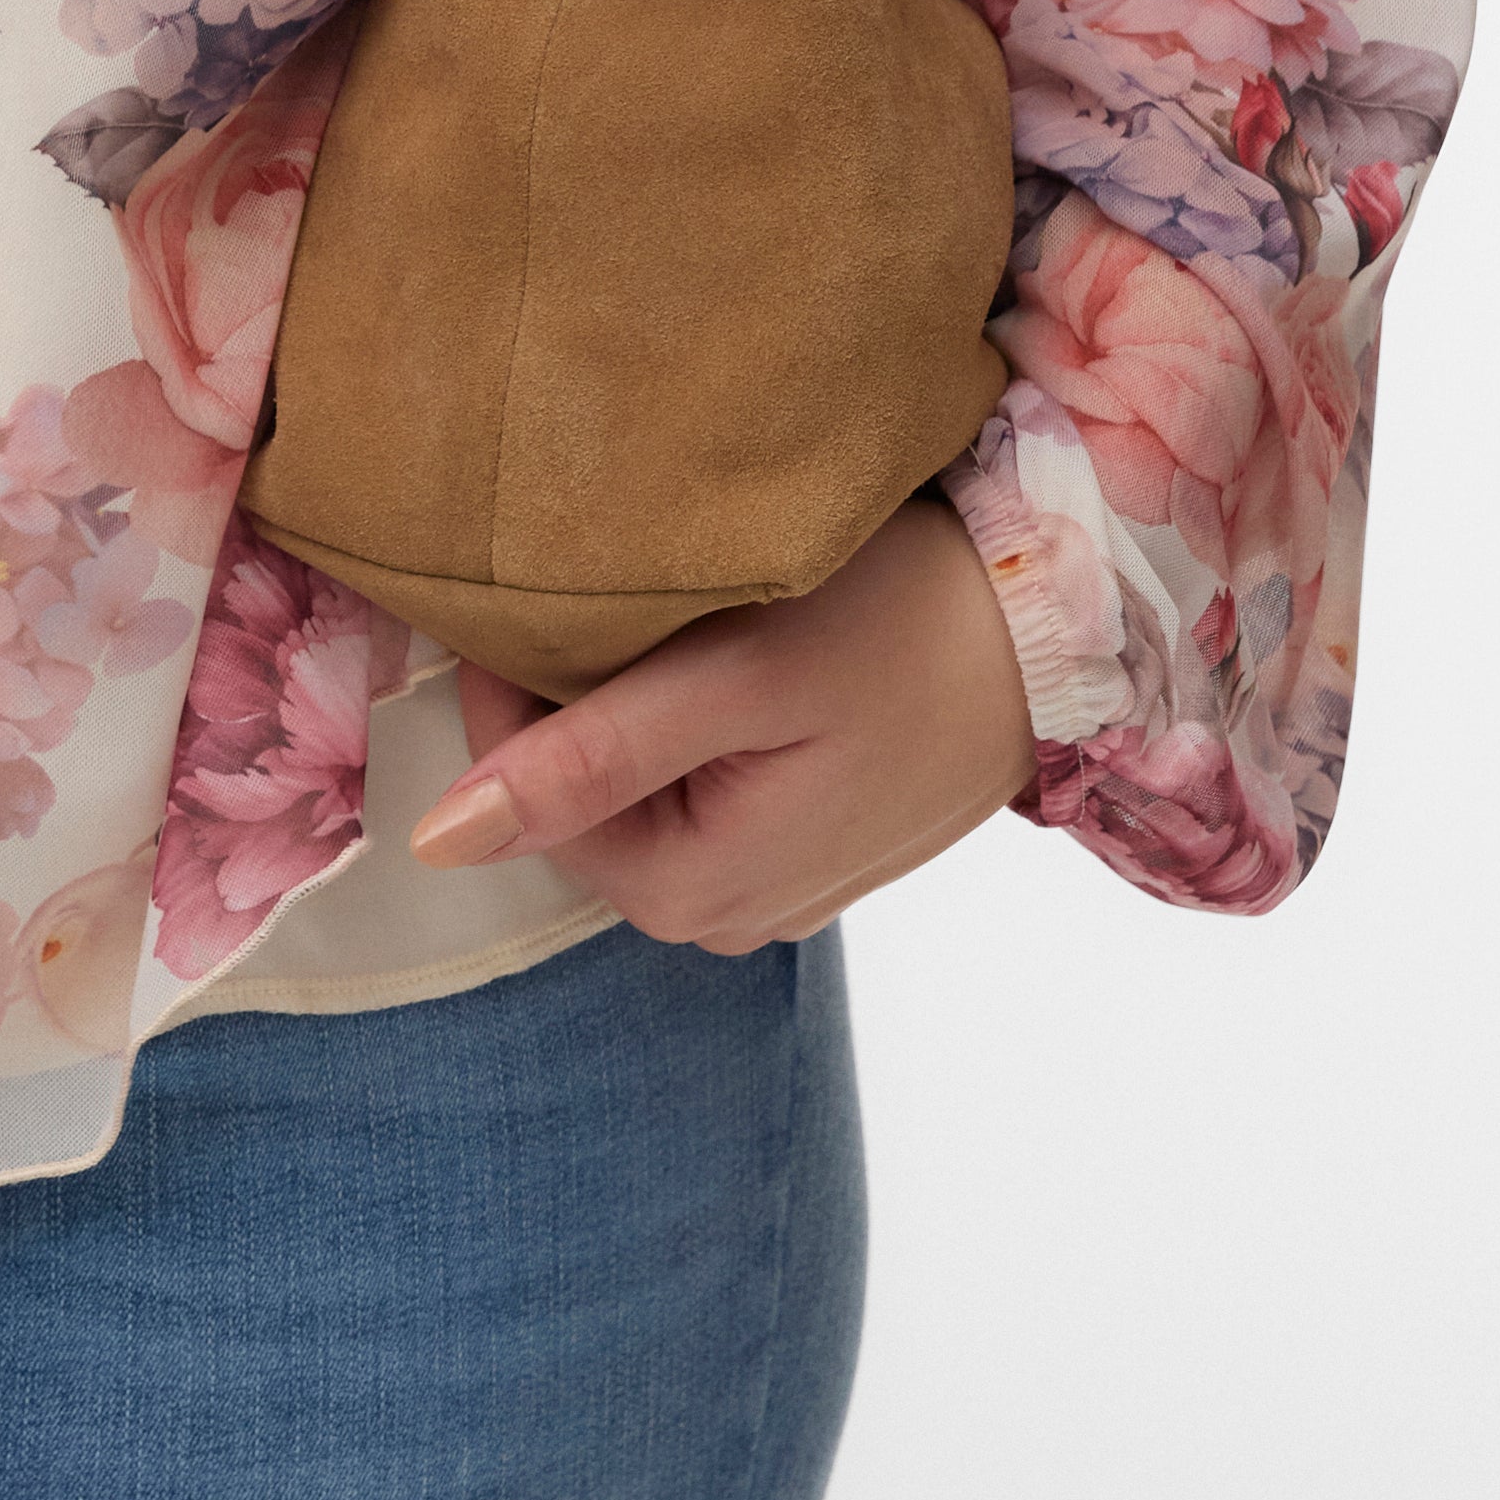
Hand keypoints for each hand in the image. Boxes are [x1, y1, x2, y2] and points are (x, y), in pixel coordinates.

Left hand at [405, 495, 1036, 950]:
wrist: (1064, 625)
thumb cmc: (903, 628)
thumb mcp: (733, 679)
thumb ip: (585, 760)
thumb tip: (435, 842)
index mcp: (687, 894)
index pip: (521, 786)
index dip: (512, 673)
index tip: (533, 578)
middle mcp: (726, 920)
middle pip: (581, 798)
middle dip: (573, 696)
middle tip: (608, 584)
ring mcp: (776, 890)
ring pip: (642, 791)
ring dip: (636, 707)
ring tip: (678, 614)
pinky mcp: (815, 846)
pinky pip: (708, 790)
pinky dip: (699, 725)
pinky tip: (736, 654)